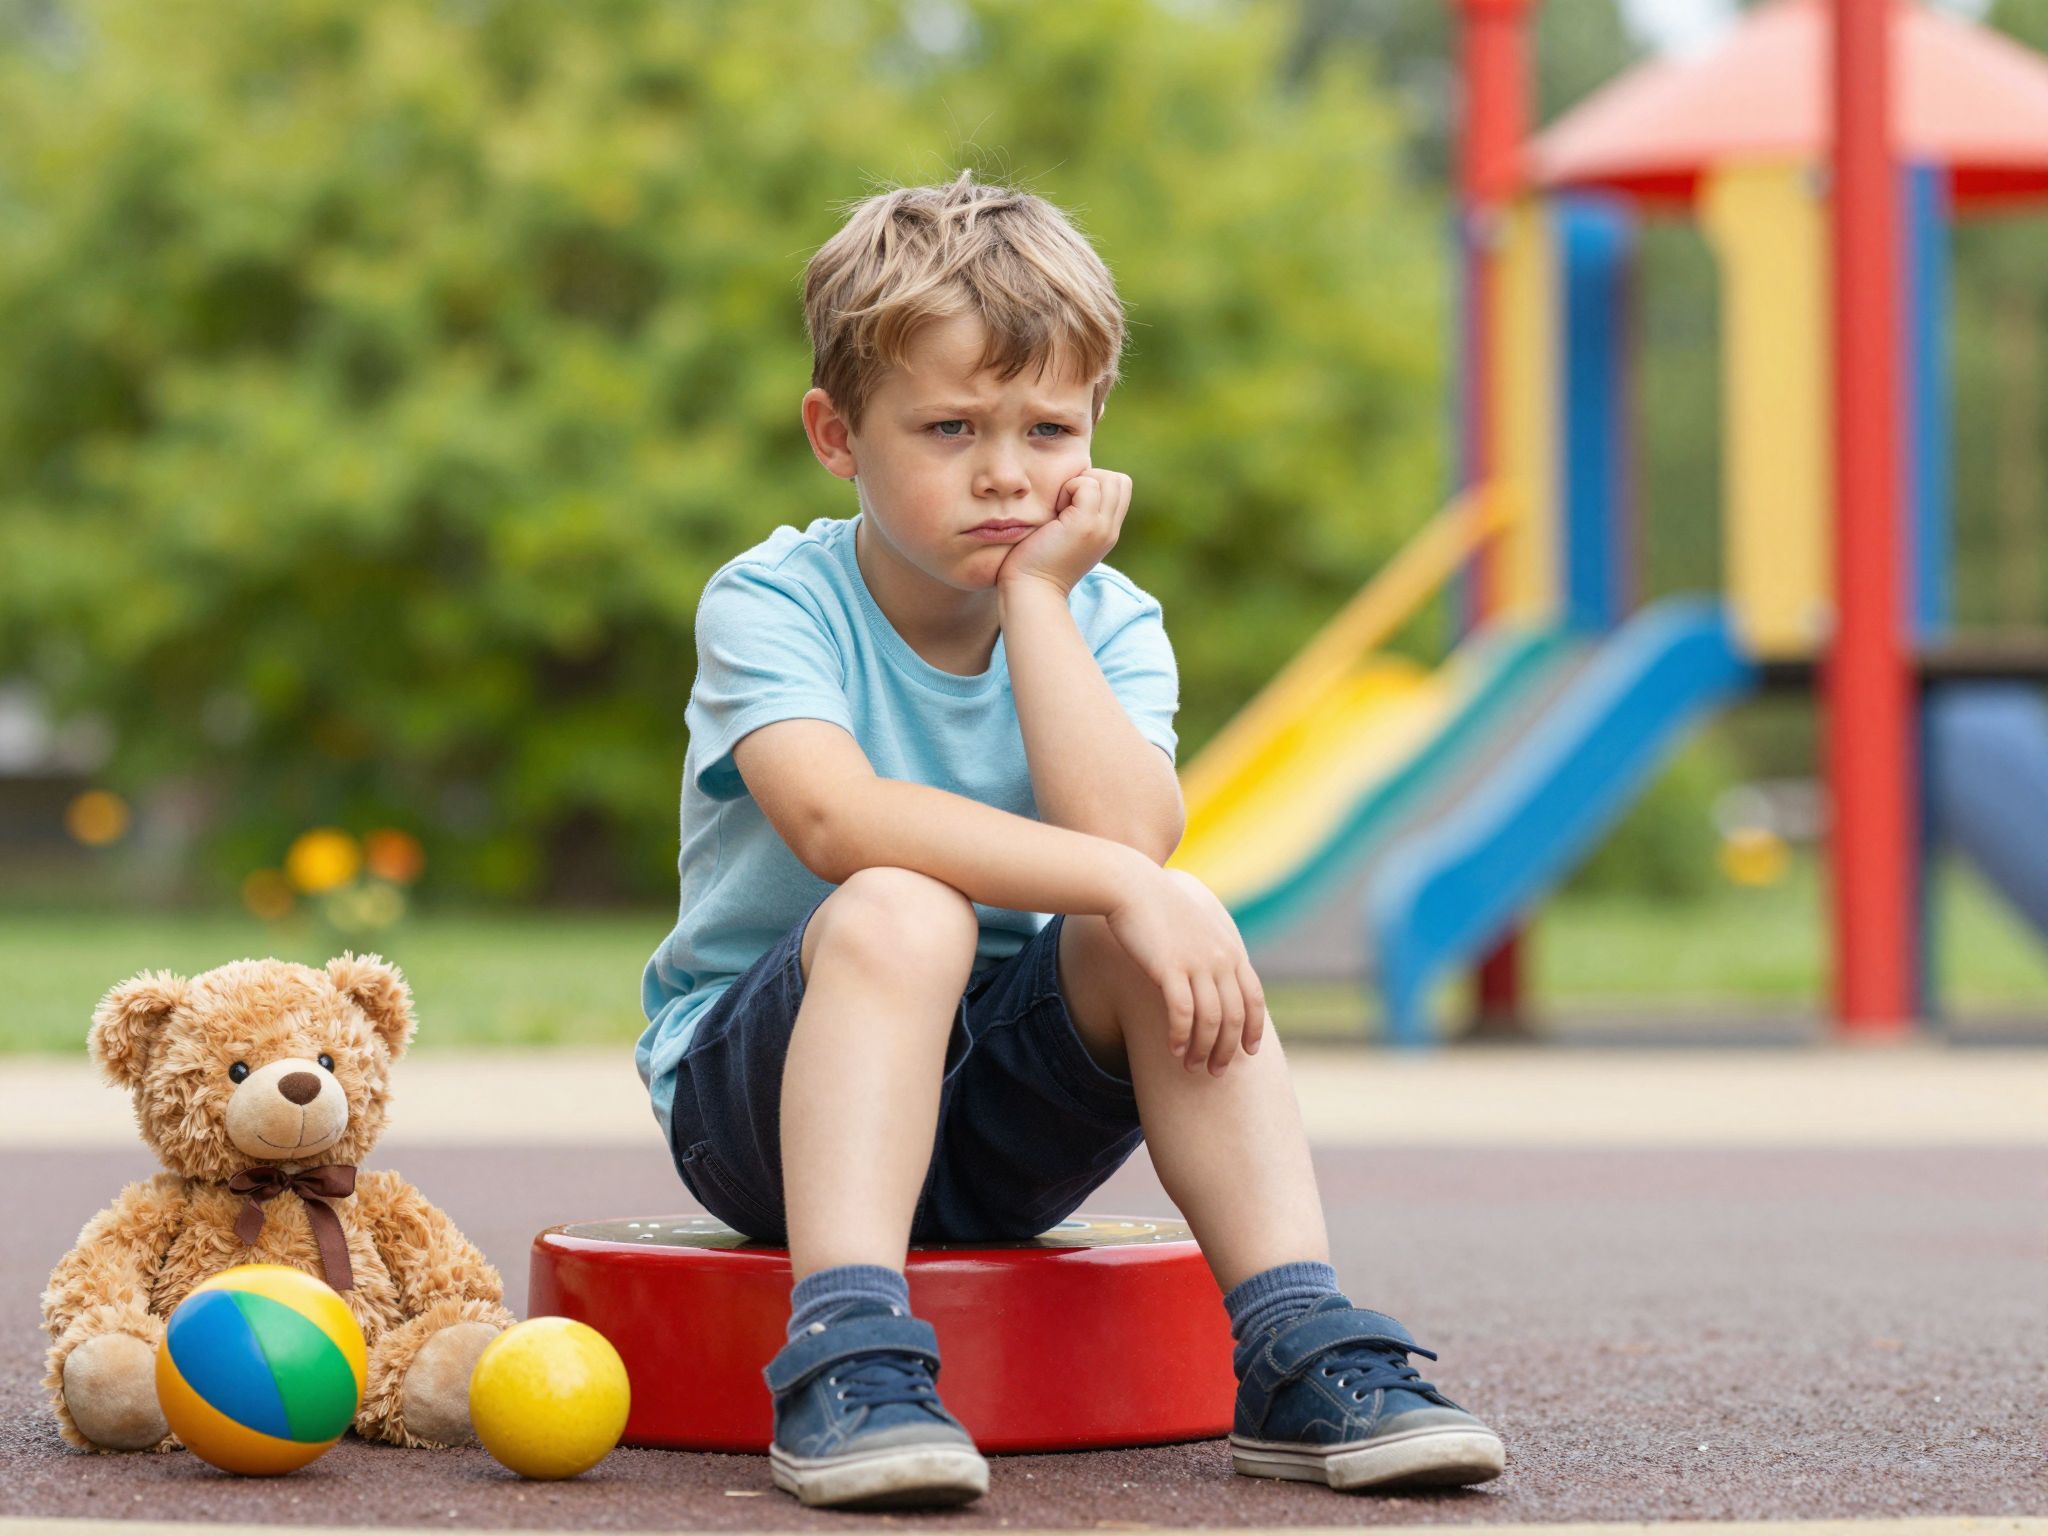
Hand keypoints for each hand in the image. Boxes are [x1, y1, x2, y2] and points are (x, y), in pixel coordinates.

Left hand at [996, 467, 1131, 597]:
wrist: (1032, 591)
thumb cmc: (1036, 563)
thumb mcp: (1066, 536)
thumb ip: (1077, 514)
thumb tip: (1071, 485)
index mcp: (1107, 531)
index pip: (1120, 487)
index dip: (1097, 484)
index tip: (1070, 503)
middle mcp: (1110, 529)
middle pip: (1119, 480)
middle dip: (1092, 479)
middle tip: (1065, 503)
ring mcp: (1101, 527)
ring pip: (1108, 479)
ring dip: (1080, 483)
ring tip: (1060, 508)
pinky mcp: (1086, 525)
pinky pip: (1087, 485)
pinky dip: (1067, 489)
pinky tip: (1054, 513)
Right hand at [1104, 867, 1267, 1074]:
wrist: (1132, 887)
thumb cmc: (1159, 910)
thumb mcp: (1196, 929)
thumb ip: (1210, 953)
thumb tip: (1212, 981)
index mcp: (1230, 950)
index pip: (1253, 998)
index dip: (1253, 1028)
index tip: (1249, 1052)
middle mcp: (1220, 959)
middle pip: (1233, 1016)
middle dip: (1226, 1049)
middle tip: (1215, 1071)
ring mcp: (1197, 963)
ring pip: (1210, 1020)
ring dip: (1202, 1049)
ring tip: (1192, 1068)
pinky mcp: (1169, 968)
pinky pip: (1182, 1013)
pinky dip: (1181, 1036)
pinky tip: (1173, 1050)